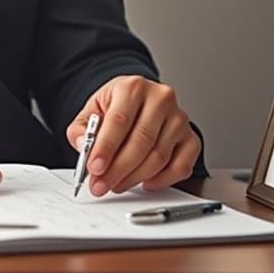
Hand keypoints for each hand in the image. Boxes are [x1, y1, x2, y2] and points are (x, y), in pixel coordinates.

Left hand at [67, 75, 200, 195]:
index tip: (94, 168)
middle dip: (118, 169)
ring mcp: (179, 119)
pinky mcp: (191, 138)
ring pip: (159, 157)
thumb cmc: (116, 107)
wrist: (138, 101)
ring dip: (135, 177)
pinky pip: (181, 166)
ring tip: (116, 185)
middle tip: (101, 185)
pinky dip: (162, 180)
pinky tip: (144, 183)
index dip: (106, 147)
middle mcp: (160, 99)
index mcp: (133, 87)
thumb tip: (83, 147)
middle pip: (141, 141)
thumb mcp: (92, 111)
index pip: (119, 120)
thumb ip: (82, 129)